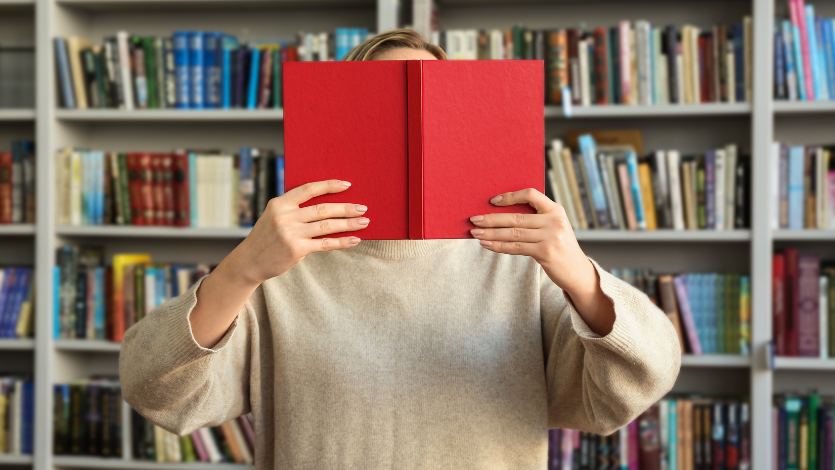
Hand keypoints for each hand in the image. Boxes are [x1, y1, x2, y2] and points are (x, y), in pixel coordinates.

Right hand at [228, 179, 369, 285]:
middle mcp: (285, 216)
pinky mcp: (296, 249)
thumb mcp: (274, 217)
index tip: (347, 185)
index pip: (309, 189)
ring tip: (364, 222)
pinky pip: (325, 244)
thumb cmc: (267, 238)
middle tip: (362, 208)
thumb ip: (294, 209)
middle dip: (345, 208)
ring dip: (348, 224)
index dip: (329, 185)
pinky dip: (342, 242)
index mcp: (280, 203)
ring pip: (327, 225)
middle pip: (322, 209)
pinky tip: (354, 240)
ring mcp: (290, 233)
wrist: (250, 261)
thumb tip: (328, 206)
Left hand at [469, 188, 614, 334]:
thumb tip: (500, 214)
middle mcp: (554, 221)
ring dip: (491, 234)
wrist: (577, 270)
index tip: (493, 201)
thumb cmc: (559, 246)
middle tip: (473, 220)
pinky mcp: (545, 252)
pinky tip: (487, 245)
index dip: (510, 196)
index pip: (531, 194)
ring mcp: (550, 237)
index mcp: (555, 209)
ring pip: (513, 233)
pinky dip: (499, 246)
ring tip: (475, 233)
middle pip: (516, 217)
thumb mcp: (553, 227)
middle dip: (491, 219)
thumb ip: (535, 219)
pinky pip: (516, 248)